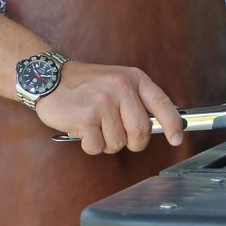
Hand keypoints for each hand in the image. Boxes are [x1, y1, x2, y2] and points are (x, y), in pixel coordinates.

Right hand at [36, 62, 183, 154]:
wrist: (48, 78)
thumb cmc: (86, 85)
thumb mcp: (118, 80)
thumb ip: (138, 100)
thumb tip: (162, 125)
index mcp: (133, 79)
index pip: (161, 104)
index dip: (172, 125)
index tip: (176, 139)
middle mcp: (121, 88)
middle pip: (141, 132)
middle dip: (132, 142)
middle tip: (119, 135)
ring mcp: (103, 103)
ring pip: (118, 143)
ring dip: (107, 142)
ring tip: (95, 125)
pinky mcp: (86, 118)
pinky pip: (98, 147)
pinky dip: (90, 145)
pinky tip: (83, 129)